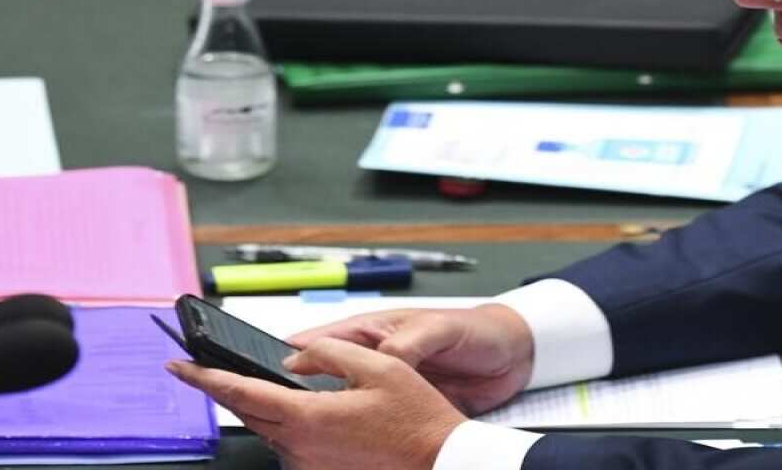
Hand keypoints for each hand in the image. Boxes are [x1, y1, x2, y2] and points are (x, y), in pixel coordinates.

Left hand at [166, 338, 465, 469]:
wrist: (438, 460)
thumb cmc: (417, 418)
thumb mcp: (377, 366)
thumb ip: (328, 353)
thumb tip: (295, 356)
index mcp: (308, 417)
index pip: (240, 393)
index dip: (203, 378)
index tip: (178, 366)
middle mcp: (301, 447)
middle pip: (248, 413)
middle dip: (226, 388)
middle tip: (205, 368)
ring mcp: (309, 464)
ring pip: (269, 429)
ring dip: (261, 406)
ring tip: (262, 382)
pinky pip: (290, 444)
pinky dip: (286, 422)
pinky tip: (303, 408)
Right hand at [288, 303, 533, 415]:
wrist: (514, 356)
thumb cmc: (476, 330)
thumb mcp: (440, 330)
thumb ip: (410, 343)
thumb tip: (383, 359)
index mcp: (375, 330)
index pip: (322, 341)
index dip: (292, 358)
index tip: (267, 375)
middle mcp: (375, 359)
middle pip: (322, 378)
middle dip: (298, 395)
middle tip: (276, 413)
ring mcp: (387, 388)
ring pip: (342, 405)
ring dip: (326, 419)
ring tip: (302, 437)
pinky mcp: (402, 411)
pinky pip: (371, 425)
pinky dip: (357, 437)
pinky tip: (345, 450)